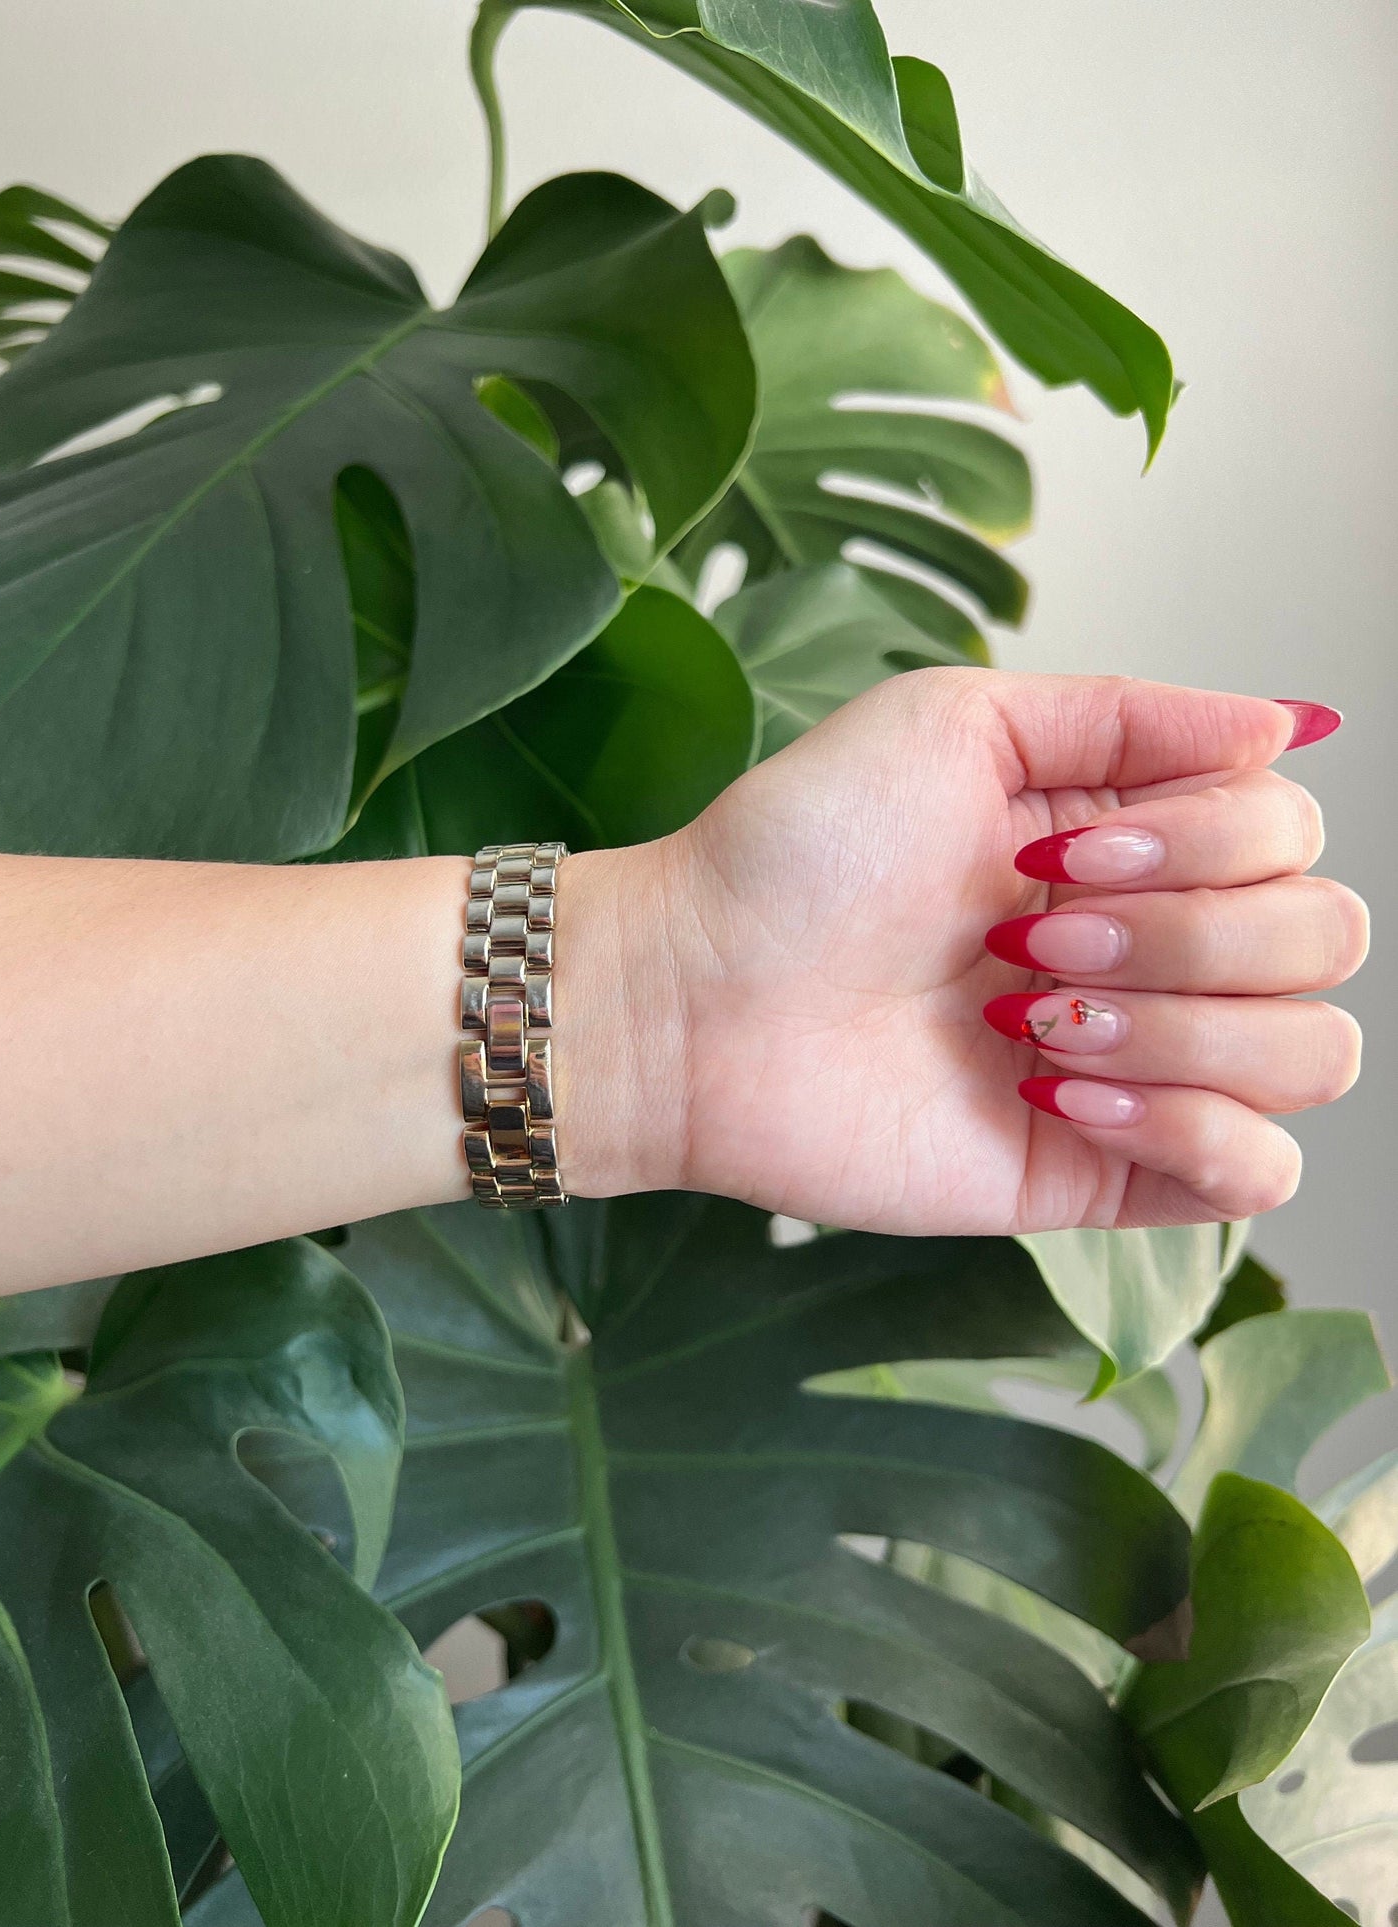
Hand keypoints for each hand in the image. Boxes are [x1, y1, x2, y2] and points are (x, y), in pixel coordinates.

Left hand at [566, 670, 1366, 1233]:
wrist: (696, 998)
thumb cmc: (798, 852)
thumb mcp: (958, 721)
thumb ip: (1130, 715)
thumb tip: (1291, 722)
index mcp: (1130, 843)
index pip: (1293, 835)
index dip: (1211, 841)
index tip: (1056, 850)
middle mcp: (1149, 950)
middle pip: (1325, 939)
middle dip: (1186, 936)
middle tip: (1029, 942)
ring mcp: (1137, 1064)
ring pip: (1313, 1054)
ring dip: (1184, 1030)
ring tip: (1032, 1025)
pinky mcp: (1100, 1168)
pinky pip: (1259, 1172)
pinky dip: (1192, 1128)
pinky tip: (1062, 1094)